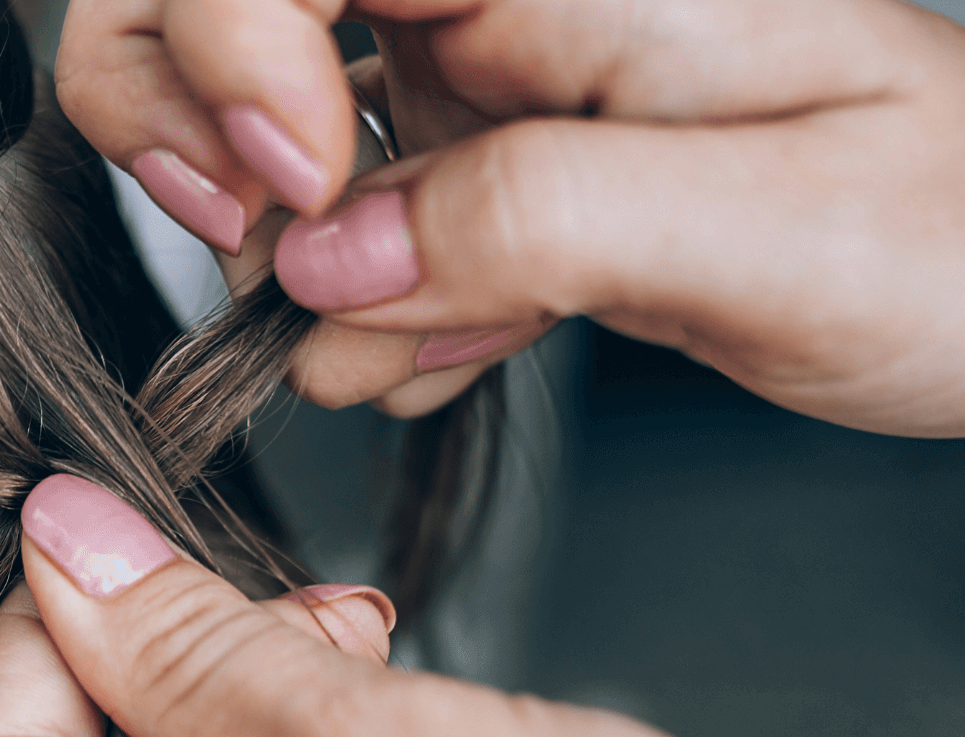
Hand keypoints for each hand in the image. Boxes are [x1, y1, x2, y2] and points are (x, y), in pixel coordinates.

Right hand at [58, 0, 964, 435]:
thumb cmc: (955, 238)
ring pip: (243, 120)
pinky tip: (445, 353)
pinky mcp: (468, 167)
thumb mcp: (771, 228)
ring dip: (278, 259)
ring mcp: (468, 78)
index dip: (235, 43)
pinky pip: (329, 229)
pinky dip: (348, 315)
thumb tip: (323, 254)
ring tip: (402, 345)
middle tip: (269, 250)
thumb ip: (535, 218)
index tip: (299, 192)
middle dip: (187, 122)